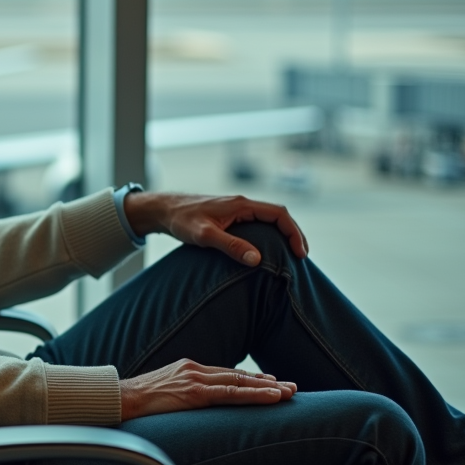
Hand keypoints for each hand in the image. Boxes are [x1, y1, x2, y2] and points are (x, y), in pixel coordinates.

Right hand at [120, 359, 296, 420]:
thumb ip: (178, 395)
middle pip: (238, 376)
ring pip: (240, 382)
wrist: (117, 398)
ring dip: (268, 388)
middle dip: (266, 382)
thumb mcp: (160, 394)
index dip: (250, 379)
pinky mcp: (195, 393)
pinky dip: (255, 394)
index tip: (270, 383)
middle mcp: (194, 370)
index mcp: (187, 370)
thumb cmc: (134, 402)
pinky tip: (273, 397)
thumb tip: (186, 407)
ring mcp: (195, 379)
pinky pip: (232, 393)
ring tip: (290, 392)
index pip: (226, 374)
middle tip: (291, 387)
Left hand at [124, 192, 307, 265]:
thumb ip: (230, 246)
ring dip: (282, 235)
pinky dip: (268, 236)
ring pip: (268, 220)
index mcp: (241, 205)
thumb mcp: (205, 236)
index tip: (300, 254)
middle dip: (293, 235)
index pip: (279, 214)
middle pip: (278, 216)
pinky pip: (257, 224)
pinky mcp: (230, 217)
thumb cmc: (181, 220)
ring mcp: (237, 210)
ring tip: (290, 257)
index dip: (294, 233)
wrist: (163, 210)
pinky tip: (267, 252)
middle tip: (301, 258)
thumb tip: (257, 259)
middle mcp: (242, 204)